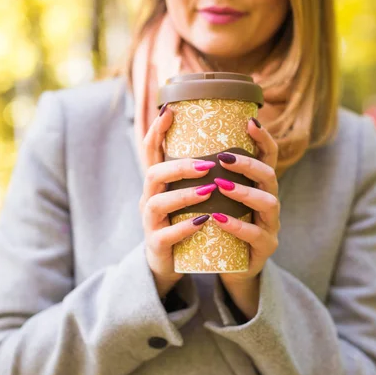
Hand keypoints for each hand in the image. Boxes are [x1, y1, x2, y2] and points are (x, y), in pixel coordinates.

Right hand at [139, 105, 217, 297]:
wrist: (171, 264)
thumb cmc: (184, 223)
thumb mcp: (188, 195)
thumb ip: (199, 174)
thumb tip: (226, 144)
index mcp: (157, 185)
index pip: (151, 152)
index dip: (157, 131)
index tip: (170, 110)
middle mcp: (149, 200)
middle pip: (153, 174)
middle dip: (179, 166)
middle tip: (207, 164)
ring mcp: (150, 224)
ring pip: (157, 204)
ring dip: (183, 195)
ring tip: (209, 189)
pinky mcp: (157, 245)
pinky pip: (166, 235)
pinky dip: (185, 227)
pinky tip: (204, 222)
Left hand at [212, 118, 279, 318]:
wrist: (226, 267)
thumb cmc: (217, 227)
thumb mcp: (214, 198)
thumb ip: (206, 175)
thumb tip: (179, 140)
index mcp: (257, 187)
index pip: (267, 157)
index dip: (263, 139)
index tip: (250, 121)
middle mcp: (268, 202)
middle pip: (270, 175)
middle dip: (248, 164)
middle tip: (223, 157)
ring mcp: (270, 226)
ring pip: (269, 203)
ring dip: (244, 192)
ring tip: (220, 185)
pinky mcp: (263, 249)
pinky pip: (255, 235)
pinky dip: (236, 225)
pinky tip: (217, 219)